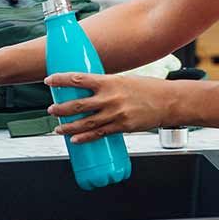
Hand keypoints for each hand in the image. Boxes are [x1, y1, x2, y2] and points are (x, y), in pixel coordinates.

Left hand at [46, 73, 174, 142]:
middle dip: (61, 109)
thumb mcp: (125, 80)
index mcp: (110, 82)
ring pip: (86, 122)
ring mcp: (116, 114)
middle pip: (78, 105)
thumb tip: (90, 90)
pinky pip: (100, 134)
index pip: (79, 79)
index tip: (49, 81)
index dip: (61, 80)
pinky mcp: (122, 126)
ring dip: (68, 126)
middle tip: (51, 110)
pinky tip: (75, 140)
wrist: (169, 101)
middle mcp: (111, 98)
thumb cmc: (149, 88)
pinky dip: (85, 138)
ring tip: (58, 128)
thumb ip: (107, 86)